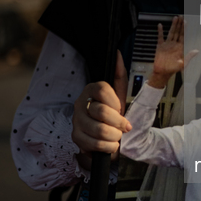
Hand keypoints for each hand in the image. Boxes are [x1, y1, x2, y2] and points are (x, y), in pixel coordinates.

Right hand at [72, 51, 130, 167]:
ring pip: (99, 129)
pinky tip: (110, 144)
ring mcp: (76, 121)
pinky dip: (108, 147)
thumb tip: (119, 54)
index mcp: (91, 89)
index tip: (121, 109)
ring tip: (117, 136)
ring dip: (114, 136)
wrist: (111, 135)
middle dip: (118, 122)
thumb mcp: (121, 94)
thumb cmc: (115, 113)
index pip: (103, 89)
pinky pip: (94, 144)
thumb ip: (120, 75)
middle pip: (102, 112)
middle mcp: (81, 103)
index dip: (116, 102)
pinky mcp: (76, 137)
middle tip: (123, 127)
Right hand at [149, 16, 198, 88]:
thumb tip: (197, 51)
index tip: (185, 22)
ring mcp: (167, 44)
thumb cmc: (173, 69)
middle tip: (181, 16)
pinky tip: (160, 25)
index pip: (183, 36)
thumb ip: (189, 56)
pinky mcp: (160, 46)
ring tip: (174, 18)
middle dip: (179, 24)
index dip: (184, 29)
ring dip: (172, 25)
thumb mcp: (183, 64)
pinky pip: (160, 37)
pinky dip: (160, 31)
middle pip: (177, 32)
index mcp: (180, 48)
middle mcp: (174, 44)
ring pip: (170, 33)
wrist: (162, 72)